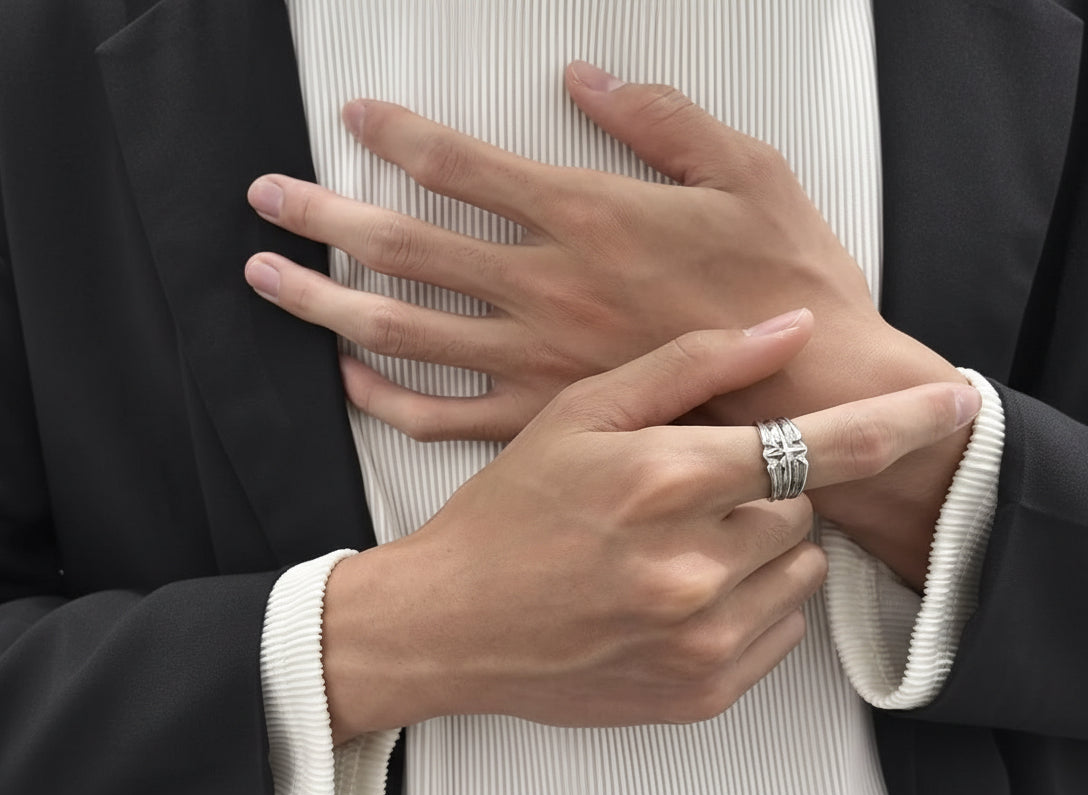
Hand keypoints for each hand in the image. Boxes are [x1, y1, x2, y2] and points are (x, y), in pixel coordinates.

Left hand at [245, 61, 892, 441]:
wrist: (821, 403)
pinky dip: (390, 401)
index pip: (466, 164)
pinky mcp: (547, 421)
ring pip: (403, 331)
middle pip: (405, 245)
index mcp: (587, 217)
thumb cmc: (791, 286)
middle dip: (324, 215)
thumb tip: (590, 81)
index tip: (356, 116)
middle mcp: (544, 288)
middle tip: (266, 197)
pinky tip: (354, 383)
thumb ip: (662, 121)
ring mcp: (535, 360)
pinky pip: (446, 417)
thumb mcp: (747, 172)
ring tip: (271, 280)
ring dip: (327, 303)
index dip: (402, 133)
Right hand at [321, 316, 981, 742]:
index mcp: (668, 482)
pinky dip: (750, 601)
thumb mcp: (582, 413)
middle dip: (767, 489)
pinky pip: (779, 629)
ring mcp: (705, 638)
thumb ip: (693, 366)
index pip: (817, 446)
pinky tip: (680, 589)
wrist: (451, 625)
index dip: (898, 421)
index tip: (955, 403)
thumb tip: (785, 330)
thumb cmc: (509, 515)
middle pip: (804, 509)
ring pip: (799, 569)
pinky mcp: (706, 689)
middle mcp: (696, 567)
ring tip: (681, 541)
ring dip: (763, 546)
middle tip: (693, 488)